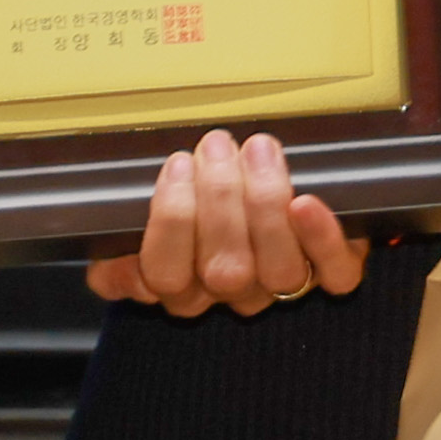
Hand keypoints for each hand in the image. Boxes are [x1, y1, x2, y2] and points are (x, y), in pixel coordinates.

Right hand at [84, 130, 364, 318]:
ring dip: (265, 203)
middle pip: (223, 269)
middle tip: (215, 145)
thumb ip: (119, 246)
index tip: (177, 165)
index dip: (170, 222)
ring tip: (255, 150)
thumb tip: (104, 263)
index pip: (165, 276)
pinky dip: (322, 238)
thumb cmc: (201, 206)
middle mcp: (235, 293)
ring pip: (278, 268)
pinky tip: (307, 201)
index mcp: (184, 286)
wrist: (277, 205)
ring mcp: (287, 286)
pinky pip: (336, 273)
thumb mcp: (147, 222)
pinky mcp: (333, 274)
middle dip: (219, 200)